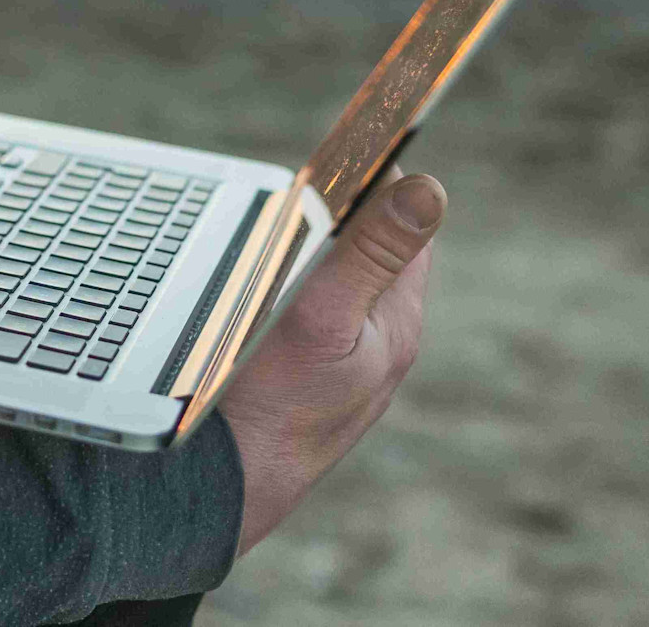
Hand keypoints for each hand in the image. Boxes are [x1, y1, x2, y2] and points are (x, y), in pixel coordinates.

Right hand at [217, 170, 445, 557]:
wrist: (221, 489)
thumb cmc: (271, 407)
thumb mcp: (324, 316)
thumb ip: (373, 252)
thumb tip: (428, 190)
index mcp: (397, 327)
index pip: (409, 231)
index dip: (380, 188)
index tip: (342, 160)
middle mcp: (380, 349)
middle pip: (371, 256)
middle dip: (338, 222)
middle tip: (293, 202)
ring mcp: (346, 370)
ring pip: (338, 288)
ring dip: (311, 259)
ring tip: (270, 251)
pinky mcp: (311, 385)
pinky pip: (312, 320)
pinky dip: (290, 296)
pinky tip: (256, 302)